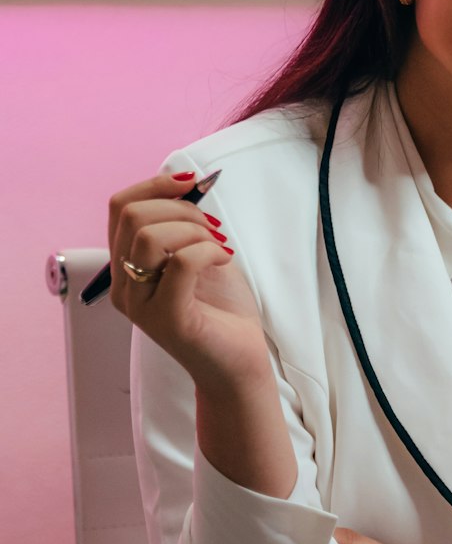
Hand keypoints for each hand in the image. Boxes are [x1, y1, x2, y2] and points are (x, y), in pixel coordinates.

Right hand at [108, 170, 268, 392]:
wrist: (239, 361)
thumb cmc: (221, 310)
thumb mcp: (199, 253)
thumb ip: (183, 224)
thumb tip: (184, 183)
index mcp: (125, 267)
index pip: (119, 207)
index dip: (155, 185)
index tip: (191, 183)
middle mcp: (123, 286)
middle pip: (131, 216)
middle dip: (180, 209)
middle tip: (212, 228)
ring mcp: (140, 304)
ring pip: (149, 236)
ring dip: (193, 230)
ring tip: (217, 247)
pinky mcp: (166, 318)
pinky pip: (181, 263)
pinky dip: (209, 251)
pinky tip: (224, 261)